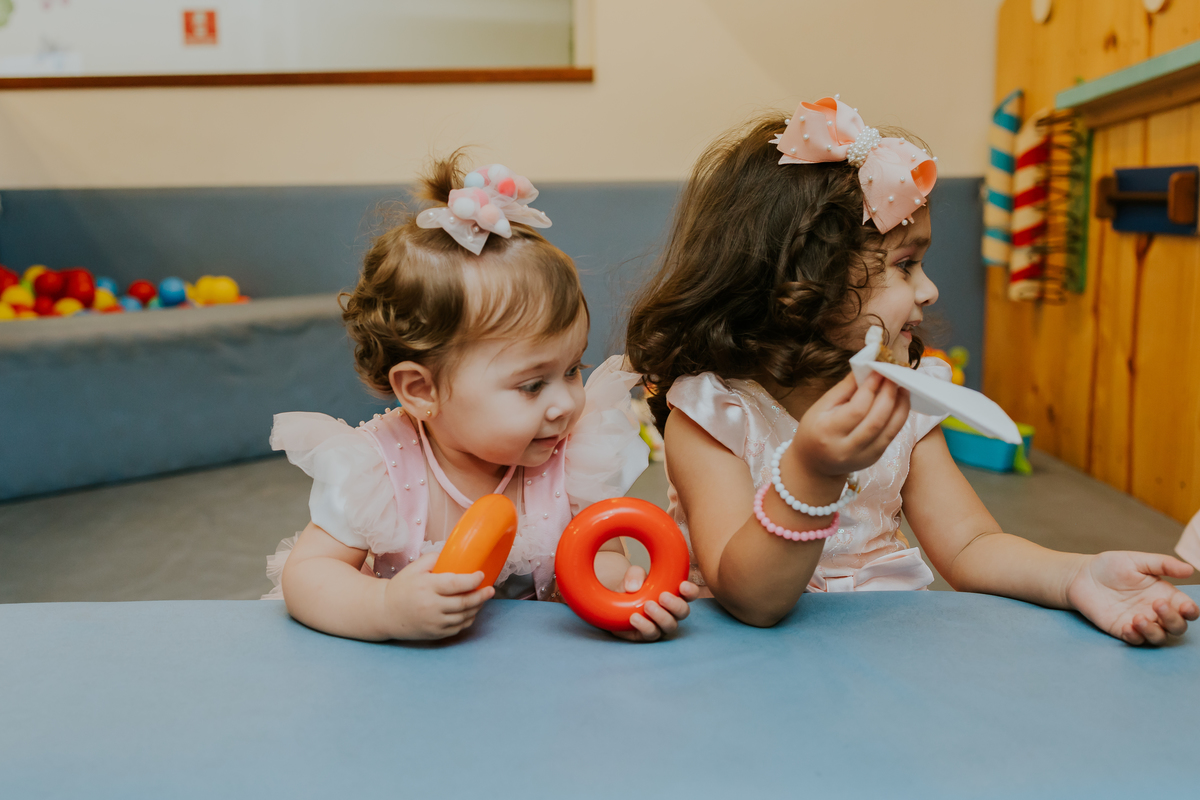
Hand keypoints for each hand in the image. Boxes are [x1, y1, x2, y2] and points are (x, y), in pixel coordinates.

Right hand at [382, 552, 494, 639]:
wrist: (385, 612)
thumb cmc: (402, 587)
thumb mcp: (414, 568)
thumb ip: (434, 558)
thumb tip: (455, 553)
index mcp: (427, 587)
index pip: (456, 584)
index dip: (472, 580)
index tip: (481, 575)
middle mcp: (431, 606)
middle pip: (464, 603)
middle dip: (481, 596)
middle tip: (490, 590)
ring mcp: (434, 622)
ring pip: (463, 616)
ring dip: (477, 607)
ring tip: (482, 598)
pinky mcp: (435, 633)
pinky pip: (458, 627)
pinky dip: (468, 619)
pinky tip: (471, 611)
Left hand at [610, 565, 700, 641]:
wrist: (616, 602)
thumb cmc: (632, 587)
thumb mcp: (633, 576)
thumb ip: (635, 575)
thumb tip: (634, 587)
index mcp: (675, 594)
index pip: (690, 594)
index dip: (691, 591)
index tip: (682, 585)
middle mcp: (671, 611)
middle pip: (684, 611)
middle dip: (675, 605)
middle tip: (663, 597)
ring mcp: (661, 624)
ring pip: (670, 625)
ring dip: (661, 616)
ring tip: (647, 606)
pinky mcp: (648, 634)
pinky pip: (651, 634)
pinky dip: (644, 625)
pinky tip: (634, 617)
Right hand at [795, 372, 910, 478]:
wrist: (814, 464)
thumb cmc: (814, 431)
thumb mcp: (821, 407)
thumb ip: (844, 389)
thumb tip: (866, 369)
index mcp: (828, 432)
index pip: (856, 409)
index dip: (871, 388)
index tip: (878, 370)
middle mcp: (846, 448)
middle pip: (876, 420)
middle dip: (889, 394)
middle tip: (894, 375)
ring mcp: (863, 457)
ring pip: (890, 429)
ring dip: (900, 405)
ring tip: (902, 387)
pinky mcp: (874, 458)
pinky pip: (892, 435)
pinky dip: (899, 416)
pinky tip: (899, 402)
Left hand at [1066, 551, 1198, 644]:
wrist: (1082, 575)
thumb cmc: (1111, 566)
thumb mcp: (1137, 561)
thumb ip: (1163, 564)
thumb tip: (1190, 569)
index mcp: (1165, 595)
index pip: (1187, 609)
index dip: (1190, 611)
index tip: (1185, 607)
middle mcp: (1155, 611)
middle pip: (1177, 626)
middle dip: (1172, 620)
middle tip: (1156, 604)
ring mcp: (1140, 622)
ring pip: (1159, 637)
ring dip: (1154, 632)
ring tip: (1138, 618)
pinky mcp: (1122, 629)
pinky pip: (1135, 640)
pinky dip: (1135, 637)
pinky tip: (1127, 626)